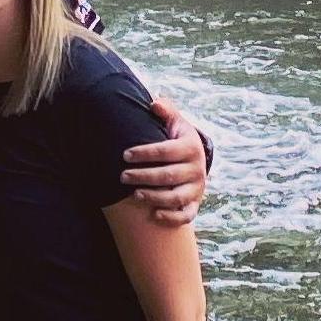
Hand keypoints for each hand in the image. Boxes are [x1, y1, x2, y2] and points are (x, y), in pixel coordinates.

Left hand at [123, 95, 209, 226]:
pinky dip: (172, 218)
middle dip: (144, 176)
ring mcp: (197, 188)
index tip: (125, 154)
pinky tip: (155, 215)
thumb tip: (154, 103)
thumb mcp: (174, 122)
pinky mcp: (195, 203)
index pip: (166, 150)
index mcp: (191, 147)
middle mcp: (197, 169)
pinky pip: (186, 215)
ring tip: (134, 194)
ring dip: (154, 197)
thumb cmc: (176, 138)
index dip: (145, 153)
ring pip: (176, 197)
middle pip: (168, 175)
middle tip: (123, 176)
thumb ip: (165, 111)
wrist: (194, 159)